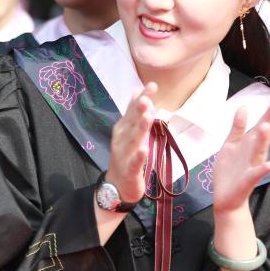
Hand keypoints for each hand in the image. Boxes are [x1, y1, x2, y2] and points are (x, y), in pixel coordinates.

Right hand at [105, 83, 156, 202]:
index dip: (141, 98)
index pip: (132, 110)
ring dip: (140, 128)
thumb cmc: (126, 155)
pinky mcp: (129, 170)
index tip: (152, 85)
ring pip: (133, 140)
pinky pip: (135, 162)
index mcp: (122, 128)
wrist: (117, 185)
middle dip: (138, 110)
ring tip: (148, 117)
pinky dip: (139, 156)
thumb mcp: (129, 131)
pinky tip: (144, 149)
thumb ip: (133, 112)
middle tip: (146, 98)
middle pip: (132, 123)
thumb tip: (136, 90)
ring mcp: (124, 154)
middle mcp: (121, 139)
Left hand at [212, 95, 269, 214]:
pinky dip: (264, 169)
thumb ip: (237, 128)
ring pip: (260, 151)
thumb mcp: (230, 145)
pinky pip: (257, 173)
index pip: (262, 123)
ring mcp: (252, 166)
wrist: (227, 197)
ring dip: (263, 139)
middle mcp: (254, 153)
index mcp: (249, 144)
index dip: (269, 110)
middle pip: (264, 134)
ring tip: (267, 126)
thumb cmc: (230, 170)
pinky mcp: (248, 180)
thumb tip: (243, 107)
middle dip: (269, 119)